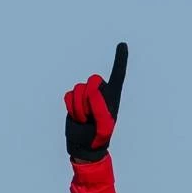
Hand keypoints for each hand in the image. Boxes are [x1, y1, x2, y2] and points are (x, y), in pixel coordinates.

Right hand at [64, 42, 128, 162]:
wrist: (84, 147)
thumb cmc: (98, 138)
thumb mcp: (103, 125)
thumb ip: (100, 106)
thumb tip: (92, 88)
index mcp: (112, 97)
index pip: (118, 75)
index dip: (120, 60)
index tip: (123, 44)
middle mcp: (100, 93)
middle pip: (93, 80)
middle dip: (90, 97)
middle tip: (92, 115)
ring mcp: (86, 96)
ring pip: (78, 89)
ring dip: (80, 107)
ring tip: (86, 120)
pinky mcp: (74, 100)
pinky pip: (68, 96)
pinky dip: (71, 108)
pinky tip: (78, 118)